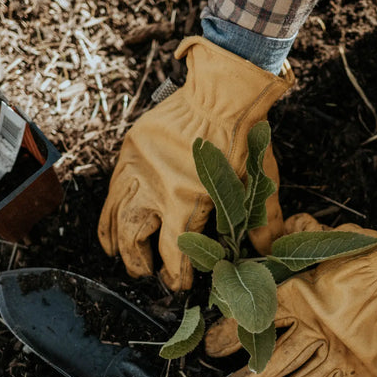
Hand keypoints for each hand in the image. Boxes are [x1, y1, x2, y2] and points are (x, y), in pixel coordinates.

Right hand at [98, 37, 293, 289]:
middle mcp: (155, 188)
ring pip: (116, 214)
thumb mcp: (256, 181)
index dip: (175, 274)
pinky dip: (108, 210)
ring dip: (114, 240)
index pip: (174, 251)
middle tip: (145, 275)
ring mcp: (139, 168)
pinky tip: (109, 222)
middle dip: (138, 262)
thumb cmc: (242, 138)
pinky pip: (112, 187)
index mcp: (186, 200)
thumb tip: (268, 250)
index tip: (178, 284)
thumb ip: (262, 220)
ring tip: (114, 256)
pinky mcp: (131, 151)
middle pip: (135, 238)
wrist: (222, 92)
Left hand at [205, 191, 376, 376]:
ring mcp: (338, 353)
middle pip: (271, 363)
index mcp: (301, 295)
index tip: (211, 348)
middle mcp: (315, 328)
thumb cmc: (365, 254)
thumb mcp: (326, 237)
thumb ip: (297, 232)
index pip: (256, 320)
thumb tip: (273, 227)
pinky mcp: (362, 371)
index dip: (229, 337)